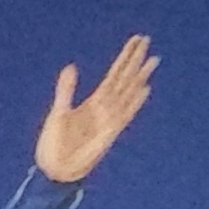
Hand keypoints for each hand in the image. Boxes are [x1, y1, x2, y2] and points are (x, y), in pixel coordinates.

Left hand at [35, 35, 157, 182]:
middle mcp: (105, 107)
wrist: (56, 169)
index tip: (135, 41)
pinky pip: (124, 113)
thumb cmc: (55, 144)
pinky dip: (134, 101)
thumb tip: (71, 66)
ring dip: (139, 76)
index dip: (124, 57)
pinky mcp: (109, 132)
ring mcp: (109, 119)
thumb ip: (66, 90)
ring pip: (128, 91)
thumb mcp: (59, 112)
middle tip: (146, 40)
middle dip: (134, 60)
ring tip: (153, 60)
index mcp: (93, 102)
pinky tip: (144, 89)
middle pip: (124, 78)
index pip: (113, 74)